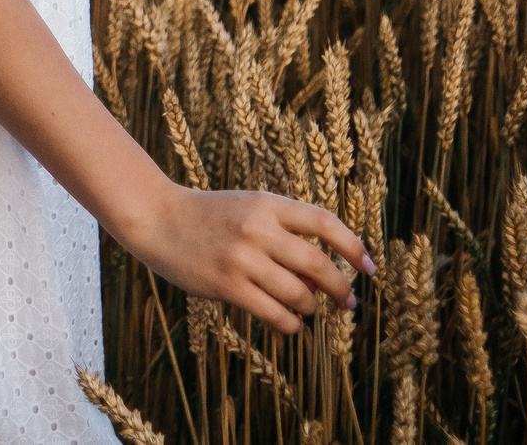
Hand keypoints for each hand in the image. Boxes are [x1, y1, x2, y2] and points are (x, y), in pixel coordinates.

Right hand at [119, 184, 373, 334]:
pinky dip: (290, 323)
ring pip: (298, 293)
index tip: (369, 268)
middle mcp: (257, 228)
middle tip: (349, 302)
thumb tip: (322, 277)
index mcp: (267, 203)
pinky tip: (289, 322)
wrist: (157, 218)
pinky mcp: (226, 285)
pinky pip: (274, 314)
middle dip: (341, 288)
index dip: (353, 246)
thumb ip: (283, 233)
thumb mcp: (248, 209)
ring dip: (311, 307)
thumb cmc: (209, 216)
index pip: (324, 222)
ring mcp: (241, 258)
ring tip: (308, 309)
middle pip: (318, 264)